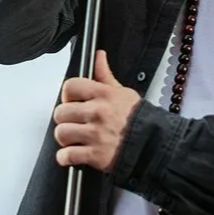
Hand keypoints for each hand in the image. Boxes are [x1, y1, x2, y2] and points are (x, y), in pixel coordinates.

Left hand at [53, 50, 141, 170]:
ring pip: (61, 133)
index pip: (70, 86)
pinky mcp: (95, 155)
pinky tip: (73, 154)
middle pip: (61, 112)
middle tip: (74, 122)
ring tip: (75, 138)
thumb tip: (98, 56)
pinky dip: (66, 157)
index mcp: (103, 95)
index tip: (71, 101)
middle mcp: (98, 112)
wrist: (153, 144)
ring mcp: (95, 134)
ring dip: (65, 138)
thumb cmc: (138, 119)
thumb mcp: (123, 92)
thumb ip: (105, 75)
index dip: (68, 95)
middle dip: (65, 119)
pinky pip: (67, 155)